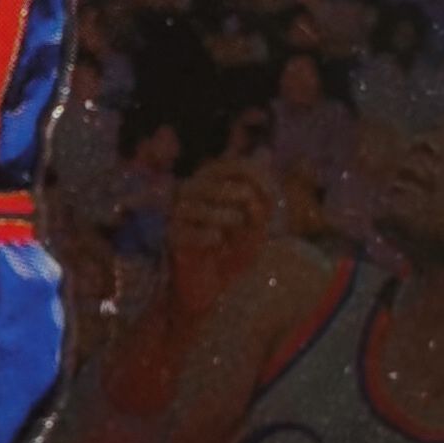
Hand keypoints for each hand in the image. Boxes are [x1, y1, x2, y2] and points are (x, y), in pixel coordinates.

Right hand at [163, 155, 276, 321]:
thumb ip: (261, 195)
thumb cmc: (233, 252)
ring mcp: (177, 213)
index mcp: (210, 183)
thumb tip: (265, 154)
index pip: (233, 164)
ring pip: (198, 203)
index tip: (272, 198)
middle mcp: (190, 191)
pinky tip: (218, 243)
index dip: (257, 176)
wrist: (211, 288)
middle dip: (242, 194)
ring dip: (226, 216)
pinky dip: (207, 236)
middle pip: (214, 176)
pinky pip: (187, 231)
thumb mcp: (256, 225)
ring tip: (233, 232)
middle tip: (254, 219)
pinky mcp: (171, 237)